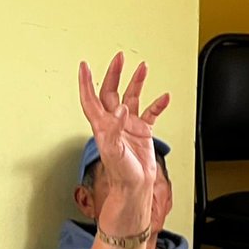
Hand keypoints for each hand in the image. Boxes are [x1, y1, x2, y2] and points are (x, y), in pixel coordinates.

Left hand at [78, 53, 169, 231]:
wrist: (135, 189)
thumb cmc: (121, 175)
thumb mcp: (114, 151)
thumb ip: (115, 129)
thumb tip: (119, 109)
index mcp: (102, 127)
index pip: (91, 99)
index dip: (86, 83)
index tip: (84, 66)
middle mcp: (114, 123)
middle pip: (111, 93)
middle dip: (114, 74)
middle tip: (119, 58)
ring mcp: (128, 127)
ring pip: (131, 98)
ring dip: (136, 83)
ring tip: (143, 68)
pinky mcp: (143, 133)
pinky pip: (151, 113)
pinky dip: (158, 104)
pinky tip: (164, 97)